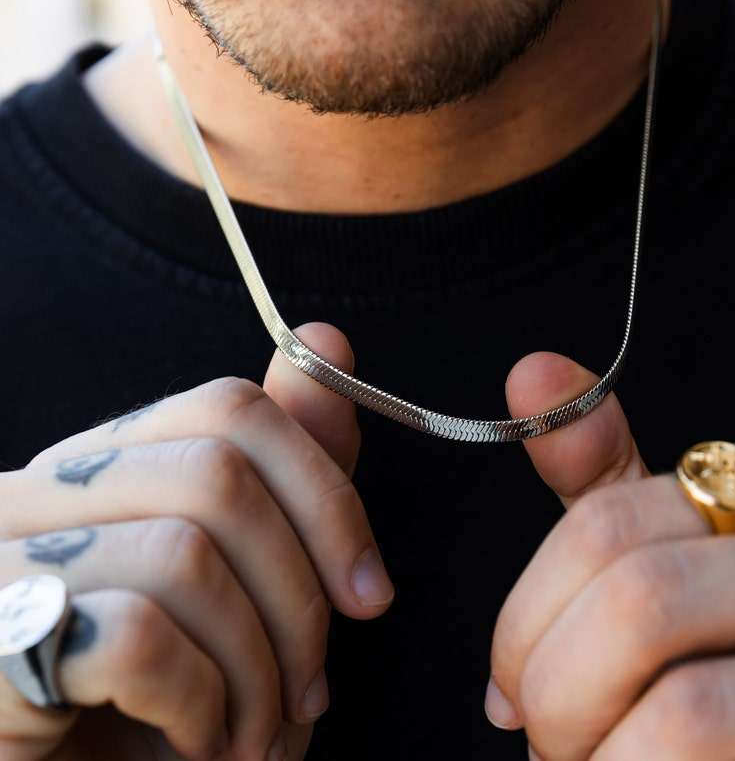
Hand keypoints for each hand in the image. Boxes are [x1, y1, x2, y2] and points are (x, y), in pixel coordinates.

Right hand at [0, 322, 393, 760]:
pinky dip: (200, 704)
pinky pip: (135, 635)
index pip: (230, 410)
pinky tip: (195, 740)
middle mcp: (40, 493)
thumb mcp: (261, 579)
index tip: (369, 591)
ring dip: (258, 669)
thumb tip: (327, 339)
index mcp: (107, 464)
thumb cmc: (181, 699)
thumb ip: (292, 463)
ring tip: (256, 730)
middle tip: (308, 691)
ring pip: (186, 555)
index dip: (325, 496)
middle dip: (300, 599)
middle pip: (218, 475)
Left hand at [486, 352, 734, 759]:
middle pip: (632, 586)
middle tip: (539, 735)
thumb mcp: (661, 562)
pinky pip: (700, 722)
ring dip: (581, 726)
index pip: (607, 521)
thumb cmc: (719, 668)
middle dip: (550, 677)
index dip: (526, 612)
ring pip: (659, 639)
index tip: (505, 685)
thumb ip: (600, 480)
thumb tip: (532, 371)